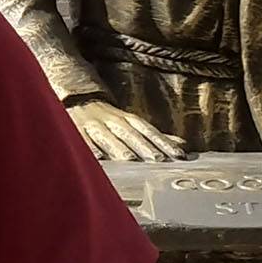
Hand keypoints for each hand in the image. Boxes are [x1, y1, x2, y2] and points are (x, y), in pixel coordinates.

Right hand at [67, 96, 185, 161]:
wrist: (79, 101)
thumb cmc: (111, 118)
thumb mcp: (134, 124)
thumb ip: (156, 136)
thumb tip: (183, 145)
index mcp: (129, 120)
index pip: (150, 132)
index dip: (164, 143)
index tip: (178, 156)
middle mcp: (115, 122)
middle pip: (132, 136)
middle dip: (145, 148)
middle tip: (158, 160)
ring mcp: (96, 126)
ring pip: (110, 138)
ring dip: (120, 149)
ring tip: (130, 161)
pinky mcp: (78, 132)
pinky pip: (85, 141)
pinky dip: (91, 149)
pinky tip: (97, 158)